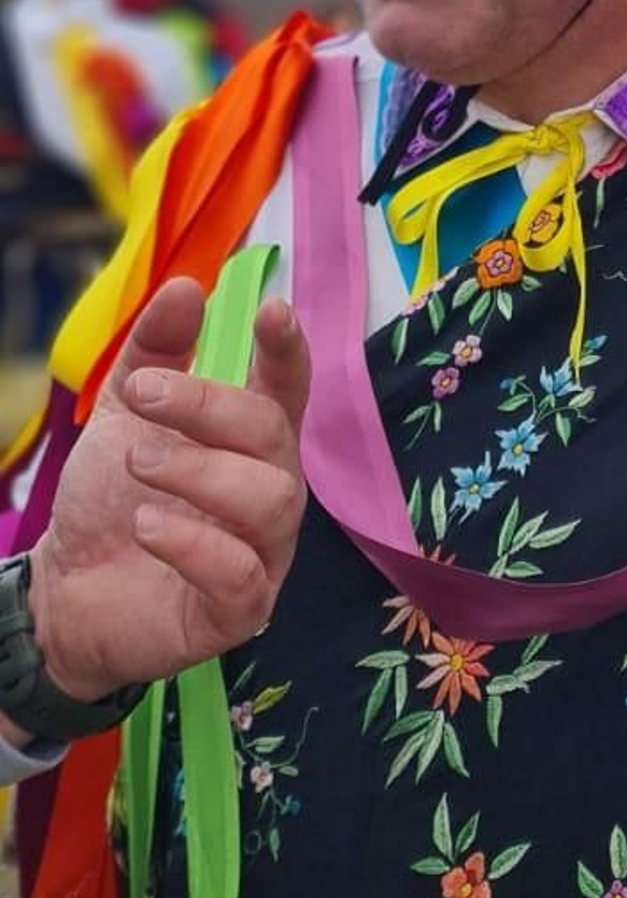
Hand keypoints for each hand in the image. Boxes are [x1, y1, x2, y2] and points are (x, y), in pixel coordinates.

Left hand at [24, 276, 308, 704]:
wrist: (65, 592)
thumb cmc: (110, 498)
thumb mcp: (123, 415)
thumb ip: (155, 351)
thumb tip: (186, 286)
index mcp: (251, 441)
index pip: (290, 387)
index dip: (288, 349)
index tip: (271, 311)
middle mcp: (270, 490)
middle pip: (272, 433)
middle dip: (207, 406)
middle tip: (140, 396)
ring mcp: (263, 553)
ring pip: (268, 499)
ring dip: (199, 472)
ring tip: (136, 465)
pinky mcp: (240, 611)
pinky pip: (242, 575)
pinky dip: (194, 544)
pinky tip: (146, 527)